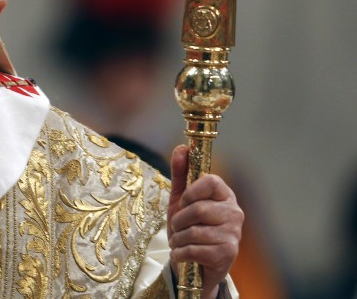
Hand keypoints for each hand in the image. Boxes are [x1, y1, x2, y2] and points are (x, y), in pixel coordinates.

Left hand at [167, 145, 243, 298]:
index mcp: (224, 194)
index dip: (191, 191)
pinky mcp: (228, 254)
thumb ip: (181, 173)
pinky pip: (195, 249)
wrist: (194, 262)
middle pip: (199, 209)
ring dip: (178, 238)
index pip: (211, 181)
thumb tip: (182, 147)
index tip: (183, 201)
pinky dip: (181, 252)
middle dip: (179, 220)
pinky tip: (181, 254)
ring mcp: (234, 234)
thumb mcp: (180, 199)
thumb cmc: (188, 226)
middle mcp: (234, 212)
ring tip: (178, 241)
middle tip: (176, 226)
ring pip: (195, 231)